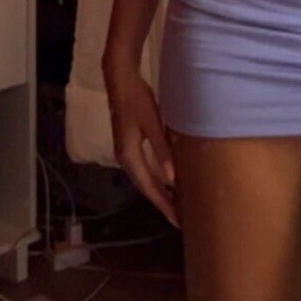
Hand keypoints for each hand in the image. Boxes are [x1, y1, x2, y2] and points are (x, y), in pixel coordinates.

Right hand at [103, 56, 179, 227]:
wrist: (121, 81)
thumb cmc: (138, 101)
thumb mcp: (153, 124)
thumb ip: (162, 150)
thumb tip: (171, 179)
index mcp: (130, 157)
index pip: (149, 188)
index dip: (163, 204)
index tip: (177, 220)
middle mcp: (125, 159)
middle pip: (145, 187)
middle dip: (162, 202)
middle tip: (179, 218)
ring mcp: (126, 152)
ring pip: (144, 178)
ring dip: (159, 191)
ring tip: (175, 204)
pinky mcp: (130, 144)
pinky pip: (144, 168)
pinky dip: (155, 178)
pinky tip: (167, 179)